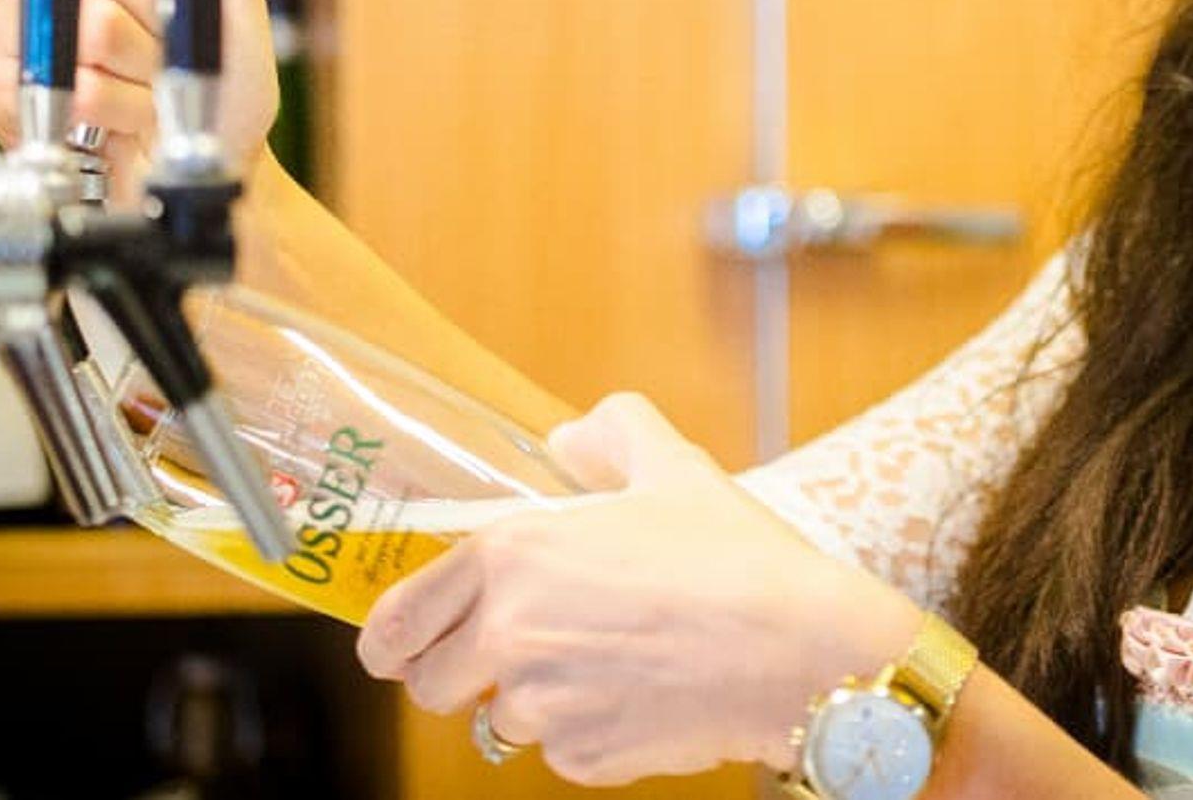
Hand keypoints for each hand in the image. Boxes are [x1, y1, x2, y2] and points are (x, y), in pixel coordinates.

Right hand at [0, 0, 279, 200]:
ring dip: (143, 66)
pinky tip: (127, 114)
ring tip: (153, 83)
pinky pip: (62, 83)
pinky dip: (117, 106)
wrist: (209, 160)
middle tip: (170, 37)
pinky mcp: (0, 88)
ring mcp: (23, 29)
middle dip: (156, 8)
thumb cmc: (223, 76)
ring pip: (87, 25)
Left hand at [355, 392, 921, 786]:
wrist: (801, 648)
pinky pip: (561, 752)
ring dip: (534, 697)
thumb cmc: (737, 555)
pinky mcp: (585, 759)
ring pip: (500, 720)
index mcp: (511, 557)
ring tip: (604, 659)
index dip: (392, 636)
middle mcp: (510, 636)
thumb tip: (568, 441)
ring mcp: (545, 707)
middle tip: (510, 647)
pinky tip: (640, 690)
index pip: (396, 622)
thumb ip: (609, 434)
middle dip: (459, 670)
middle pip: (429, 685)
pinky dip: (588, 730)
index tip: (402, 642)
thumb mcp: (673, 466)